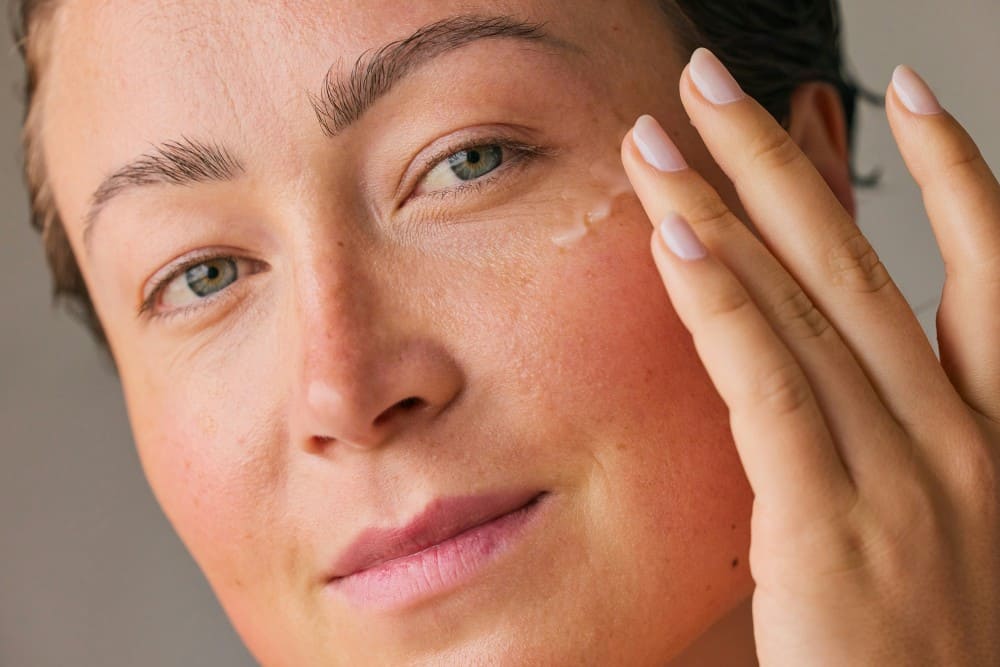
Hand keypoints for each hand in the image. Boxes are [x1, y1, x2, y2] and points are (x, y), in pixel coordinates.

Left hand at [621, 48, 999, 664]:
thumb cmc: (918, 655)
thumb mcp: (928, 528)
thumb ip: (881, 438)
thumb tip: (810, 361)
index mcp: (995, 438)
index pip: (985, 273)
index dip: (950, 170)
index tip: (897, 90)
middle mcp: (959, 442)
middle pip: (862, 262)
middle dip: (784, 157)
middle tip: (716, 79)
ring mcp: (902, 482)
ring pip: (804, 307)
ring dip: (724, 205)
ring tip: (660, 134)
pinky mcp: (829, 527)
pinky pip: (768, 388)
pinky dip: (723, 306)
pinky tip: (677, 239)